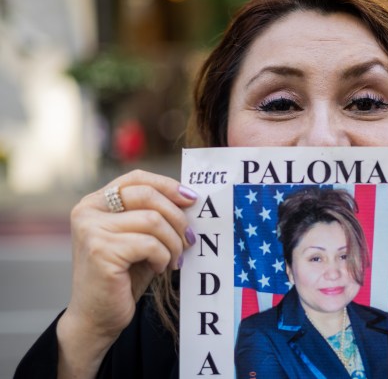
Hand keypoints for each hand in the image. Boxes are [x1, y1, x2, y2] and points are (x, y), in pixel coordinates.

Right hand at [57, 170, 196, 377]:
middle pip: (147, 195)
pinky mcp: (100, 251)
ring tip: (174, 259)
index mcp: (95, 202)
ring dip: (173, 242)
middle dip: (177, 217)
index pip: (136, 178)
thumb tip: (190, 198)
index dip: (168, 185)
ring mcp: (91, 230)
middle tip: (189, 239)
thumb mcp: (140, 238)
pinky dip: (163, 256)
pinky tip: (160, 268)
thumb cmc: (124, 276)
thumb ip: (155, 216)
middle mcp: (88, 211)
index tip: (192, 199)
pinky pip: (150, 244)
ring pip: (152, 220)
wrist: (98, 317)